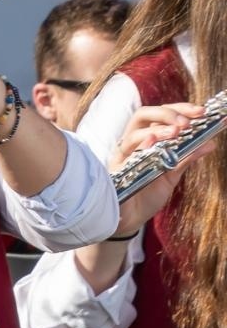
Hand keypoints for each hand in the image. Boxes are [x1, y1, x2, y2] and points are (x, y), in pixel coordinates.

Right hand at [107, 102, 210, 236]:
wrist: (130, 218)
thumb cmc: (147, 194)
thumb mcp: (171, 174)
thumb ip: (187, 157)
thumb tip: (211, 143)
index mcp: (145, 140)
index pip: (159, 115)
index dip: (179, 109)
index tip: (201, 111)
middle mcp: (132, 144)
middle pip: (143, 116)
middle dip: (167, 114)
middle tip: (188, 121)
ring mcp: (123, 156)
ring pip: (133, 132)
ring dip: (157, 129)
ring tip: (177, 131)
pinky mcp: (117, 170)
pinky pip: (127, 154)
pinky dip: (140, 146)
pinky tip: (153, 143)